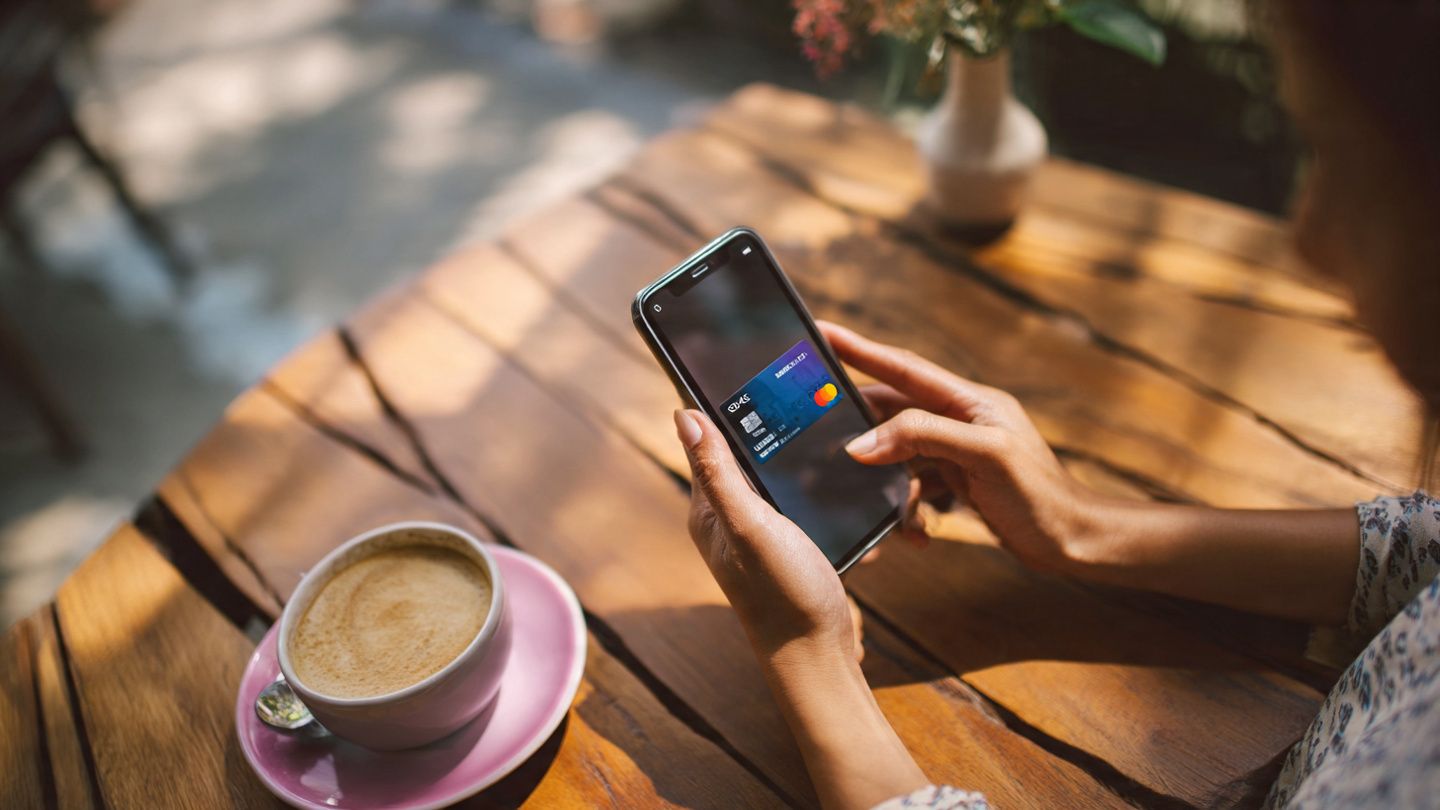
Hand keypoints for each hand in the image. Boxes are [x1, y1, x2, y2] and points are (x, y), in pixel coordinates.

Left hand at [674, 409, 858, 659]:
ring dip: (810, 460)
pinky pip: (812, 498)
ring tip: (837, 438)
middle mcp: (731, 514)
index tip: (742, 361)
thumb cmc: (782, 596)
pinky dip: (830, 490)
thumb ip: (718, 473)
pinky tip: (851, 481)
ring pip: (786, 471)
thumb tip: (683, 413)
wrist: (821, 656)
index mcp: (709, 507)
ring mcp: (764, 527)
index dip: (720, 401)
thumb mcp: (749, 526)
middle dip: (779, 427)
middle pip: (750, 449)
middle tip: (810, 397)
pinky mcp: (795, 540)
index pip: (706, 437)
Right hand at [821, 321, 1102, 574]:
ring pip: (898, 457)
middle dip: (861, 433)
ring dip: (888, 486)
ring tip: (891, 512)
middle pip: (892, 414)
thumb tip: (863, 444)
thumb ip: (923, 437)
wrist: (1074, 543)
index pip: (904, 367)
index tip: (823, 332)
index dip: (860, 350)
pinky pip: (913, 488)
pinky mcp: (956, 484)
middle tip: (824, 445)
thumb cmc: (1041, 496)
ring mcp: (956, 453)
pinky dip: (906, 510)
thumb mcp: (984, 456)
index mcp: (970, 401)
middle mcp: (960, 421)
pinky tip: (916, 531)